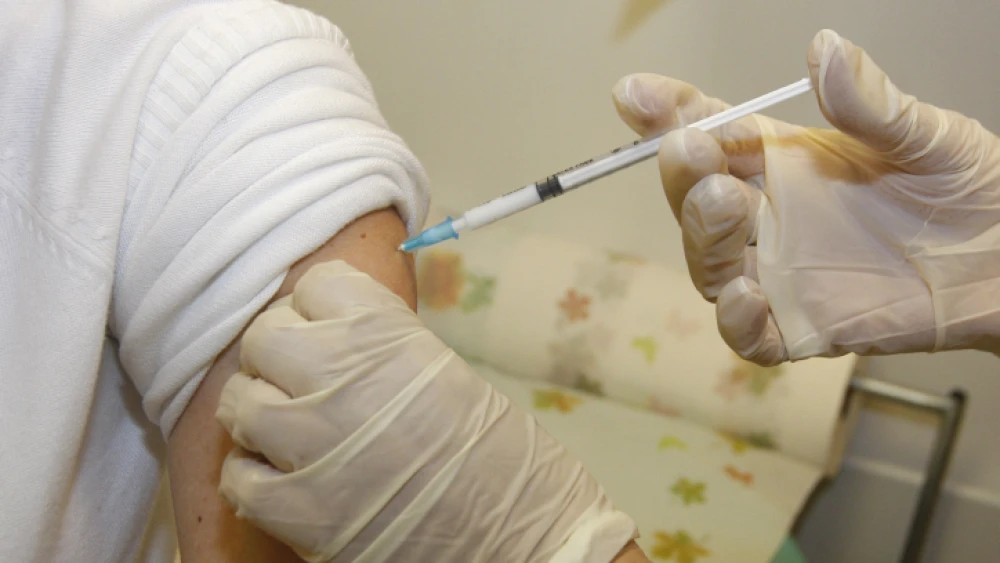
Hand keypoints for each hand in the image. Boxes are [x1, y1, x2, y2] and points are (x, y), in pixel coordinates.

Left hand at [214, 261, 637, 561]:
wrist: (525, 539)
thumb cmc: (500, 457)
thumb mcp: (444, 372)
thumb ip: (380, 347)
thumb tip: (328, 337)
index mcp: (387, 333)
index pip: (314, 285)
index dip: (319, 310)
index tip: (330, 332)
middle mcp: (341, 375)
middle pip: (264, 337)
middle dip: (279, 357)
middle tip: (304, 383)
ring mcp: (313, 443)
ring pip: (239, 402)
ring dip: (260, 414)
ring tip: (292, 433)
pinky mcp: (297, 511)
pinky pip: (237, 477)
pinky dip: (255, 478)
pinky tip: (287, 481)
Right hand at [612, 29, 999, 363]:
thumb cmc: (965, 188)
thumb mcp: (923, 133)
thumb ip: (869, 103)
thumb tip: (825, 50)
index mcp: (784, 160)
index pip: (712, 132)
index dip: (669, 114)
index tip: (634, 96)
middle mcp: (770, 216)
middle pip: (695, 199)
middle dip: (682, 175)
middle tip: (694, 151)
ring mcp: (781, 272)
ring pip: (710, 263)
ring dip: (702, 235)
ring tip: (723, 202)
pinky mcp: (802, 326)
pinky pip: (750, 335)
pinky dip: (737, 322)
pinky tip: (747, 296)